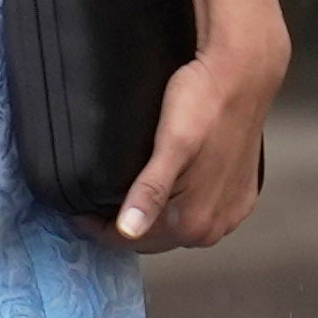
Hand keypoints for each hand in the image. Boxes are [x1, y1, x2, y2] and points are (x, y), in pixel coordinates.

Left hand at [104, 22, 287, 253]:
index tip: (74, 212)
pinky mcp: (240, 196)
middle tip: (93, 202)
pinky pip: (199, 212)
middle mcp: (215, 227)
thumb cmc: (204, 103)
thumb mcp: (170, 145)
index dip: (97, 228)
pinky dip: (177, 206)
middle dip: (122, 224)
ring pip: (176, 227)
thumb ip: (150, 191)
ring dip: (151, 217)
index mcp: (193, 222)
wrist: (243, 76)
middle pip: (153, 238)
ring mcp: (231, 213)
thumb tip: (129, 230)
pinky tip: (164, 187)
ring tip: (123, 193)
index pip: (129, 240)